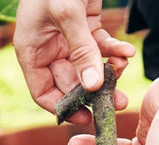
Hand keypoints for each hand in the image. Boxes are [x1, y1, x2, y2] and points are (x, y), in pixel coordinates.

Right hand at [13, 0, 135, 121]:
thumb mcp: (66, 13)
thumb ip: (81, 51)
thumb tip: (92, 88)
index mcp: (31, 49)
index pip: (43, 92)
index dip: (63, 108)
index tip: (86, 117)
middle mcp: (48, 48)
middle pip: (70, 83)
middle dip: (94, 93)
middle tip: (117, 102)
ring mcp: (67, 39)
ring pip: (88, 69)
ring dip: (108, 74)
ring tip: (125, 74)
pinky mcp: (86, 27)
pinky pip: (100, 48)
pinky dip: (114, 51)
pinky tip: (127, 51)